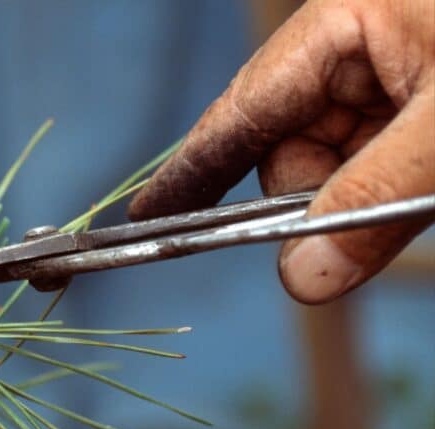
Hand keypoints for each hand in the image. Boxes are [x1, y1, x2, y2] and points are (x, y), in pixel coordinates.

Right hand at [128, 0, 434, 303]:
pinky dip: (395, 190)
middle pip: (291, 150)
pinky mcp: (421, 99)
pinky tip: (429, 180)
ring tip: (430, 180)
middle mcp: (353, 48)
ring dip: (368, 197)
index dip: (190, 171)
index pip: (240, 112)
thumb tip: (302, 279)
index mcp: (341, 21)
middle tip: (365, 229)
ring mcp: (391, 75)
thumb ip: (373, 195)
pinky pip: (379, 165)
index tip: (146, 217)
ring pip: (339, 167)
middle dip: (317, 201)